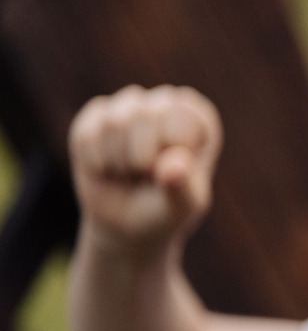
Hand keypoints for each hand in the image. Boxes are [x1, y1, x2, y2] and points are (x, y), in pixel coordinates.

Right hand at [69, 85, 221, 253]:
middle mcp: (165, 104)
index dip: (172, 148)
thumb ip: (183, 187)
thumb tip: (172, 166)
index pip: (182, 114)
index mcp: (199, 119)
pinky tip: (106, 170)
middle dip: (142, 158)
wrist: (129, 226)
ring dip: (119, 161)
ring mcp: (129, 106)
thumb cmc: (165, 211)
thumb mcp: (183, 206)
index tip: (174, 169)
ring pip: (114, 121)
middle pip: (146, 114)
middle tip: (147, 176)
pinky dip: (95, 161)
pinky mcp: (95, 116)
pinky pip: (86, 133)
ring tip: (129, 173)